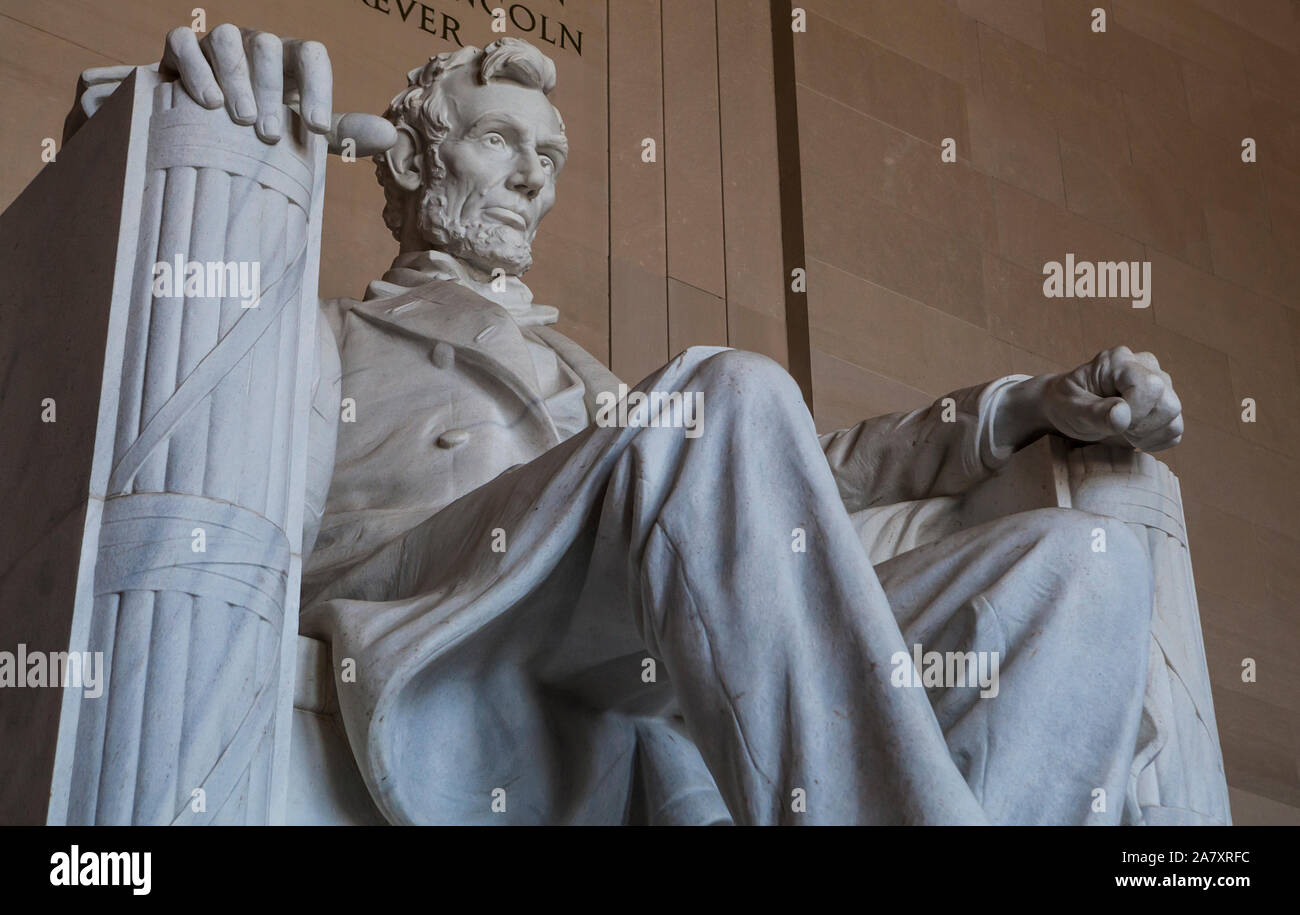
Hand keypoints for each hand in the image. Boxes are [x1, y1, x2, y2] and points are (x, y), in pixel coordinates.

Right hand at [75, 25, 395, 156]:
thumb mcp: (303, 130)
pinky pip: (184, 43)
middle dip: (272, 90)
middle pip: (270, 47)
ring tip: (242, 120)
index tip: (316, 130)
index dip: (318, 87)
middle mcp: (256, 45)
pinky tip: (205, 102)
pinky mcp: (181, 48)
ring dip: (236, 78)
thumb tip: (391, 135)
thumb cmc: (263, 127)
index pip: (312, 55)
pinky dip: (196, 69)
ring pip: (228, 40)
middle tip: (272, 135)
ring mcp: (217, 42)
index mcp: (291, 61)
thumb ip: (343, 131)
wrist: (201, 126)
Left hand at [1040, 346, 1183, 451]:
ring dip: (1149, 435)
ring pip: (1174, 416)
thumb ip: (1094, 412)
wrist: (1064, 409)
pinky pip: (1175, 430)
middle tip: (1115, 428)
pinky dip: (1156, 441)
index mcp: (1119, 361)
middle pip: (1168, 403)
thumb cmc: (1065, 404)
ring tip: (1122, 432)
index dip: (1135, 411)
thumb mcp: (1069, 409)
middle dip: (1141, 426)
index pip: (1149, 386)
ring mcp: (1159, 385)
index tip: (1110, 421)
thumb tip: (1123, 415)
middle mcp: (1145, 367)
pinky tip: (1133, 438)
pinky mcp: (1163, 404)